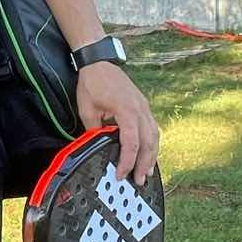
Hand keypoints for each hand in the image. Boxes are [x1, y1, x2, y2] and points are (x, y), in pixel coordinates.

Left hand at [75, 60, 158, 183]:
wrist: (99, 61)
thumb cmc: (92, 82)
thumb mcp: (87, 110)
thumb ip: (94, 131)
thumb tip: (97, 148)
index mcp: (127, 110)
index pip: (131, 143)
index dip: (127, 161)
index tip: (121, 174)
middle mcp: (140, 109)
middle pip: (148, 142)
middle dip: (144, 164)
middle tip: (139, 181)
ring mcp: (144, 107)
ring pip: (154, 135)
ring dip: (152, 155)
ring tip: (148, 171)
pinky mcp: (143, 106)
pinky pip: (152, 127)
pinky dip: (152, 142)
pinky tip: (149, 152)